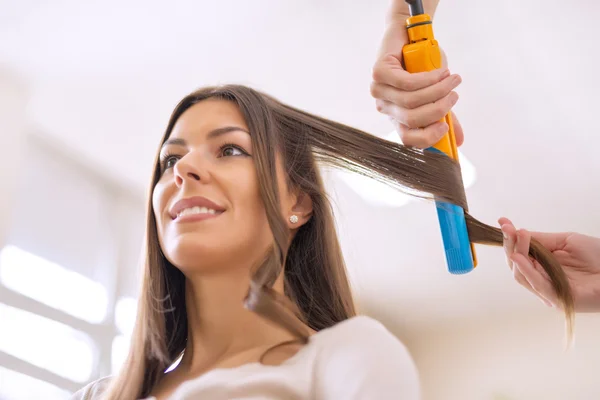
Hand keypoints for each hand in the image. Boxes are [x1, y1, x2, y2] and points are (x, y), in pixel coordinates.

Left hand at [370, 19, 463, 148]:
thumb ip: (445, 114)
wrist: (410, 35)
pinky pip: (407, 83)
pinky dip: (428, 79)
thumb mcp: (436, 92)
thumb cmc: (423, 65)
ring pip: (411, 101)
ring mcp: (379, 91)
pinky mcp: (378, 73)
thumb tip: (458, 140)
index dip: (427, 138)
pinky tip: (440, 73)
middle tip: (454, 96)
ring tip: (453, 80)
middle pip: (412, 119)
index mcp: (397, 117)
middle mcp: (385, 107)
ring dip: (438, 90)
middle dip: (439, 109)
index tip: (445, 128)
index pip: (407, 138)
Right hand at [499, 217, 599, 312]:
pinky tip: (519, 257)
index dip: (510, 238)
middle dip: (510, 244)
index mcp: (542, 266)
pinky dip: (526, 271)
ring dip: (517, 254)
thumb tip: (515, 230)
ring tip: (517, 236)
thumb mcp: (564, 241)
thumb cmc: (598, 256)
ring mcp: (548, 290)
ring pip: (521, 274)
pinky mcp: (557, 299)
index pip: (520, 253)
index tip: (503, 222)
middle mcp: (542, 279)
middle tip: (508, 228)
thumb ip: (540, 239)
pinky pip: (536, 285)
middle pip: (516, 264)